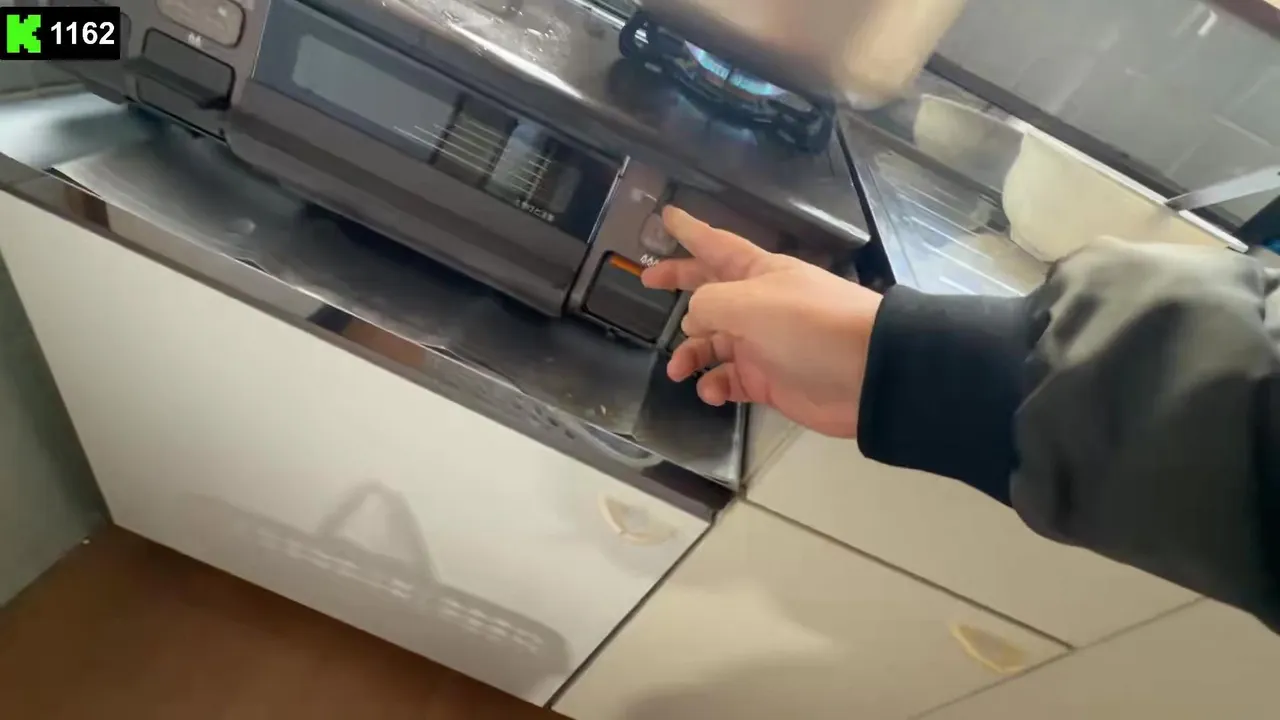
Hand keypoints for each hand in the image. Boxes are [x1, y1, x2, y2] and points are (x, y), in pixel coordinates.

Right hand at [642, 207, 883, 437]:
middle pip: (708, 289)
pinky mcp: (769, 380)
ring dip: (690, 354)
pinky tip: (712, 391)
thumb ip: (709, 304)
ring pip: (712, 343)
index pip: (715, 245)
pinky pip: (729, 380)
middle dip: (679, 284)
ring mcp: (763, 343)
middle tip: (646, 282)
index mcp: (757, 273)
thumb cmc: (809, 325)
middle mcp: (757, 304)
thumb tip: (693, 318)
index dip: (690, 230)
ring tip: (680, 369)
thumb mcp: (751, 303)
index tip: (666, 215)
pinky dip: (715, 386)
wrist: (868, 373)